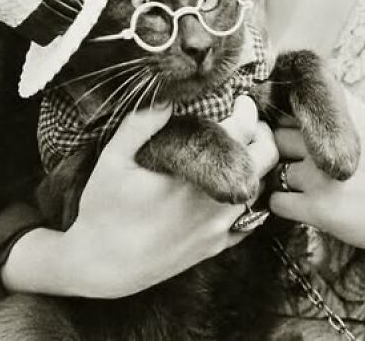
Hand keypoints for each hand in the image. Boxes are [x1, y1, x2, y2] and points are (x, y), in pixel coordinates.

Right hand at [1, 96, 278, 297]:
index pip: (242, 134)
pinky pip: (248, 219)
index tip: (240, 101)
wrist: (99, 267)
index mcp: (193, 178)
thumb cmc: (103, 210)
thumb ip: (141, 124)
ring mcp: (217, 230)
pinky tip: (234, 183)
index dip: (248, 111)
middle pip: (265, 160)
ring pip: (260, 188)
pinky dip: (249, 197)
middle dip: (262, 135)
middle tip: (248, 122)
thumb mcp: (113, 160)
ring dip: (257, 165)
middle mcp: (213, 204)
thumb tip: (167, 96)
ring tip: (242, 148)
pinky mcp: (214, 248)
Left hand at [270, 91, 364, 268]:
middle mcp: (327, 139)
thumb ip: (330, 103)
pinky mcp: (318, 209)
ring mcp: (320, 175)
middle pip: (276, 136)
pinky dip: (281, 203)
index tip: (291, 131)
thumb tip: (295, 85)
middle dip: (281, 148)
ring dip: (281, 177)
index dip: (285, 120)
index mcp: (338, 114)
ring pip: (274, 168)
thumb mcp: (362, 120)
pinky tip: (301, 202)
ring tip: (305, 183)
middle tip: (298, 161)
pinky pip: (276, 201)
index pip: (288, 106)